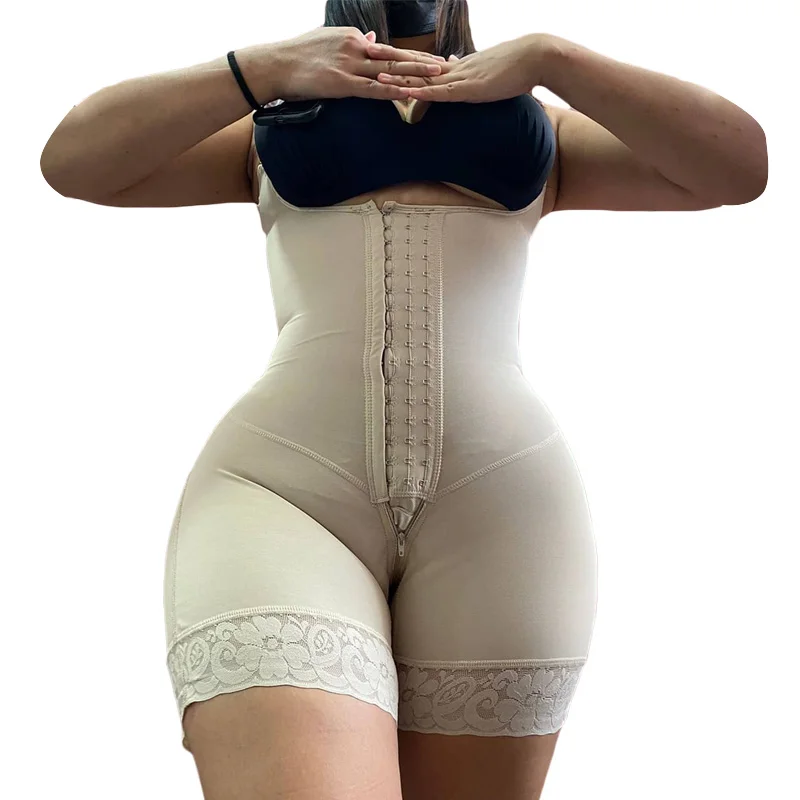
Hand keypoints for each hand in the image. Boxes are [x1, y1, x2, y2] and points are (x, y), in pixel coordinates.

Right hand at [269, 27, 446, 100]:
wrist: (274, 65)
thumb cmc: (296, 56)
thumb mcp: (326, 41)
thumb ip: (351, 41)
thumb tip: (371, 39)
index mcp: (352, 37)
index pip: (386, 49)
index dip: (409, 56)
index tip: (428, 60)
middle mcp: (355, 47)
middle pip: (395, 55)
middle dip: (422, 60)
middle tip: (445, 64)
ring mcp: (349, 64)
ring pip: (389, 69)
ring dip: (415, 73)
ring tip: (438, 76)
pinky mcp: (342, 83)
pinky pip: (374, 88)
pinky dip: (393, 90)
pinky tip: (410, 93)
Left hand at [368, 33, 553, 102]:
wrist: (535, 57)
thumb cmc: (515, 67)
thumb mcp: (486, 72)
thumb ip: (467, 73)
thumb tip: (454, 67)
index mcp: (455, 66)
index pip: (420, 60)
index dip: (398, 57)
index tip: (378, 52)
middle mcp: (453, 69)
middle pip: (414, 64)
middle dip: (388, 60)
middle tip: (363, 53)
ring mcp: (460, 78)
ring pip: (423, 78)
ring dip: (399, 79)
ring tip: (375, 76)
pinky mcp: (470, 89)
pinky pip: (442, 93)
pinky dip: (424, 94)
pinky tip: (409, 94)